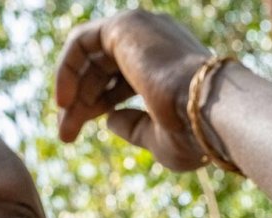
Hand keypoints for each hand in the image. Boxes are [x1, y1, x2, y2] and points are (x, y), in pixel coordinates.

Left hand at [55, 10, 210, 169]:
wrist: (207, 114)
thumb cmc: (191, 134)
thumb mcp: (158, 138)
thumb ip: (133, 126)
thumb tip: (108, 119)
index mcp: (169, 67)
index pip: (121, 81)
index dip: (97, 107)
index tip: (77, 135)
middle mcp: (156, 42)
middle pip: (102, 69)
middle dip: (80, 104)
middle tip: (65, 135)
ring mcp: (141, 30)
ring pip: (90, 58)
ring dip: (72, 92)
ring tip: (65, 126)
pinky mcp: (125, 26)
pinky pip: (81, 42)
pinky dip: (67, 69)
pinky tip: (64, 101)